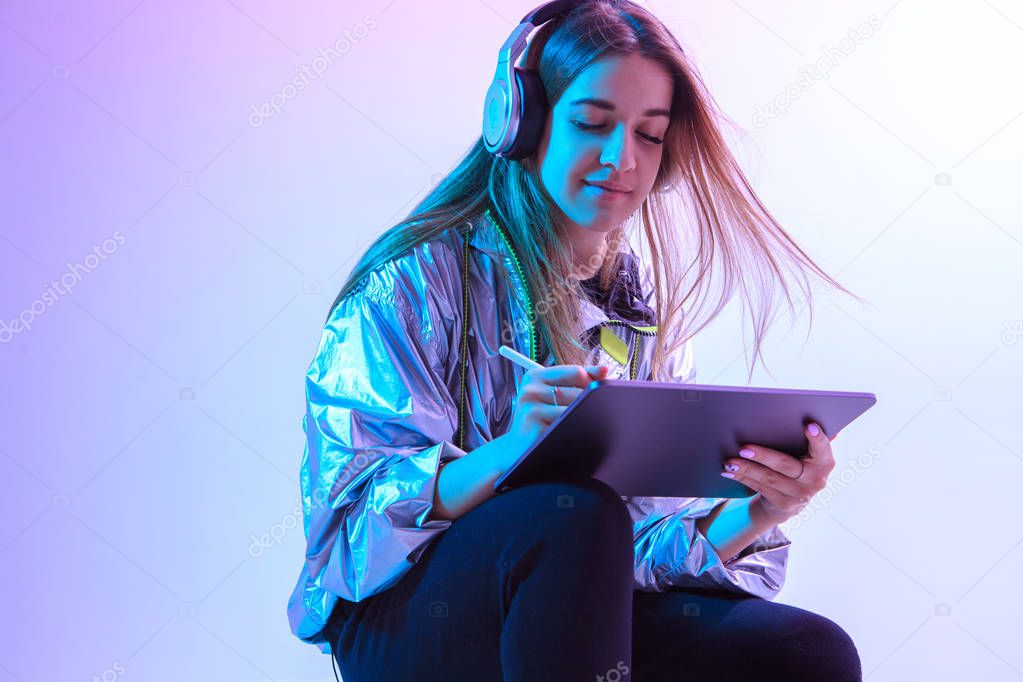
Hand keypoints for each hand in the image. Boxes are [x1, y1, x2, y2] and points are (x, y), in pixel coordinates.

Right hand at [500, 363, 608, 470]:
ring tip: (578, 425)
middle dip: (589, 403)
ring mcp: (531, 407)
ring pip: (574, 408)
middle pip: (578, 390)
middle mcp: (531, 389)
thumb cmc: (540, 421)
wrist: (517, 449)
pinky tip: (571, 434)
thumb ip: (577, 382)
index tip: (598, 392)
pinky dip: (575, 429)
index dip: (592, 383)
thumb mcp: (553, 396)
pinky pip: (567, 423)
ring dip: (583, 417)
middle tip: (589, 414)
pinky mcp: (534, 425)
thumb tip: (604, 370)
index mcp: (536, 376)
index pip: (576, 371)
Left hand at [720, 423, 837, 523]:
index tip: (808, 426)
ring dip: (746, 468)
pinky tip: (729, 471)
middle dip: (763, 456)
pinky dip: (743, 478)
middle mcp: (815, 480)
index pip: (823, 449)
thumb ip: (812, 440)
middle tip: (744, 448)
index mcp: (824, 463)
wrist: (791, 502)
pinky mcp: (783, 504)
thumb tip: (816, 418)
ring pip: (768, 478)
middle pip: (786, 465)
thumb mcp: (809, 456)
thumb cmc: (798, 467)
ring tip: (730, 461)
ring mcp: (799, 495)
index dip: (818, 438)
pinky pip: (759, 488)